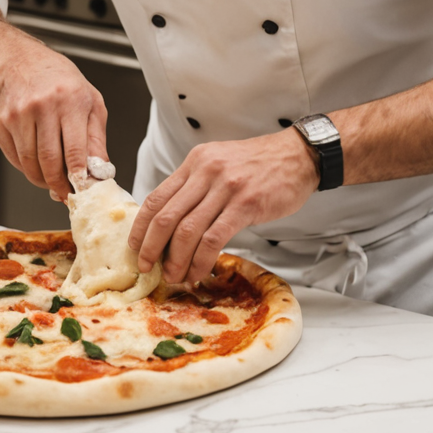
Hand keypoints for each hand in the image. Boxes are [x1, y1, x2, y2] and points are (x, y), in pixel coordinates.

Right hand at [0, 40, 108, 200]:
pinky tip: (37, 161)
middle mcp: (41, 106)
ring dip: (42, 180)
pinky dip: (27, 168)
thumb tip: (99, 173)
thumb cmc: (63, 83)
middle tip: (66, 193)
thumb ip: (97, 140)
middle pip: (48, 161)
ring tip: (53, 180)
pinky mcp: (0, 125)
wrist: (24, 64)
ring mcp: (17, 115)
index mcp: (69, 100)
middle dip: (58, 185)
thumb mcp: (92, 104)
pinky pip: (15, 159)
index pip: (74, 150)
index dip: (77, 176)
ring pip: (29, 164)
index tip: (81, 190)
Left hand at [129, 131, 317, 285]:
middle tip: (148, 268)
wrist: (298, 155)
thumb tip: (171, 223)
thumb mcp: (218, 163)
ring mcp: (225, 188)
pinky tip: (199, 271)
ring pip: (187, 231)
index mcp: (194, 162)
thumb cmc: (258, 165)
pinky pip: (214, 238)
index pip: (155, 197)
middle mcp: (205, 172)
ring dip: (177, 260)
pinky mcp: (245, 205)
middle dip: (152, 248)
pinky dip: (201, 260)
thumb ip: (195, 186)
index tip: (135, 247)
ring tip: (175, 277)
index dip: (141, 227)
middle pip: (165, 216)